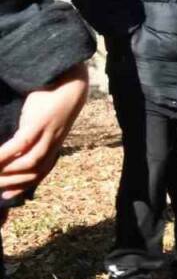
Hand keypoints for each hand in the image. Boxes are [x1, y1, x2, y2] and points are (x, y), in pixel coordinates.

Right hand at [0, 64, 89, 199]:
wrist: (69, 82)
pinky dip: (6, 155)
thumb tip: (19, 144)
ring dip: (9, 173)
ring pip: (29, 163)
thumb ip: (35, 134)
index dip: (23, 186)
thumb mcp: (45, 121)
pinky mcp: (40, 124)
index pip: (40, 172)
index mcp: (54, 145)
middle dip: (13, 184)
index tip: (6, 196)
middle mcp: (53, 144)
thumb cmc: (53, 100)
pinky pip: (21, 145)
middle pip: (34, 172)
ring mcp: (48, 135)